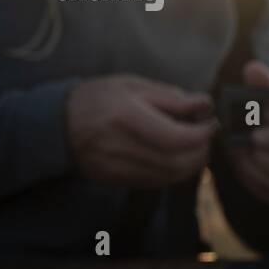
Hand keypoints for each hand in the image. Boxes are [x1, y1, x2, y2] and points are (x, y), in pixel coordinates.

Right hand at [67, 75, 215, 187]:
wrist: (56, 124)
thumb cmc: (98, 98)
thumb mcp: (132, 85)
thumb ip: (170, 97)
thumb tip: (205, 104)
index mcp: (125, 116)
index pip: (175, 137)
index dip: (201, 134)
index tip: (211, 124)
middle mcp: (119, 146)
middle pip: (176, 162)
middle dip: (200, 152)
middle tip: (207, 138)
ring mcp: (115, 167)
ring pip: (168, 176)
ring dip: (191, 165)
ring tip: (195, 147)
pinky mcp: (114, 180)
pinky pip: (154, 182)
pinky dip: (173, 173)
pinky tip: (176, 158)